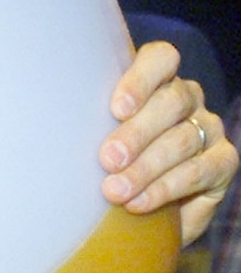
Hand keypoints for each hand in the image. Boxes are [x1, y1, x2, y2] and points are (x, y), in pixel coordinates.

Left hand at [98, 40, 237, 244]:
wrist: (144, 213)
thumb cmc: (109, 162)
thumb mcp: (94, 137)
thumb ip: (87, 123)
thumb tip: (49, 126)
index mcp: (156, 80)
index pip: (160, 59)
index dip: (141, 79)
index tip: (116, 109)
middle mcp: (187, 99)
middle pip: (170, 102)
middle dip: (136, 132)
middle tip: (108, 159)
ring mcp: (208, 127)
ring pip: (183, 139)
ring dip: (146, 167)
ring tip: (115, 190)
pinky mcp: (223, 161)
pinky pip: (200, 171)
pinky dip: (166, 189)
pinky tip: (138, 203)